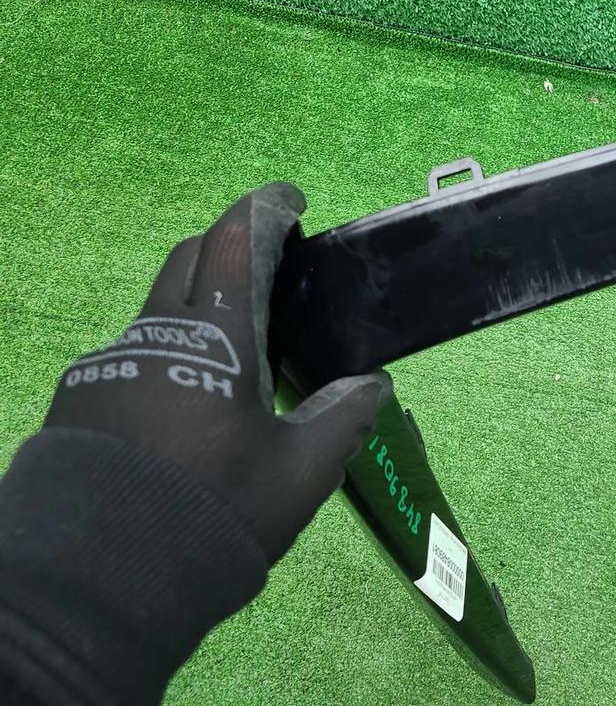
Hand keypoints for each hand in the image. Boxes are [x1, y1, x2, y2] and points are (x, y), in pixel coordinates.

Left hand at [44, 181, 389, 562]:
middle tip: (267, 267)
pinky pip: (132, 355)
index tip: (290, 200)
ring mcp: (109, 364)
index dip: (266, 208)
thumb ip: (342, 418)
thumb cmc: (214, 511)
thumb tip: (373, 385)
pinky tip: (185, 410)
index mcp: (214, 336)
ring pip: (156, 309)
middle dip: (227, 244)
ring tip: (234, 360)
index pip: (236, 240)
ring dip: (196, 308)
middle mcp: (154, 333)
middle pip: (187, 258)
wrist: (96, 578)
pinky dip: (167, 354)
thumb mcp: (301, 474)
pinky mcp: (79, 398)